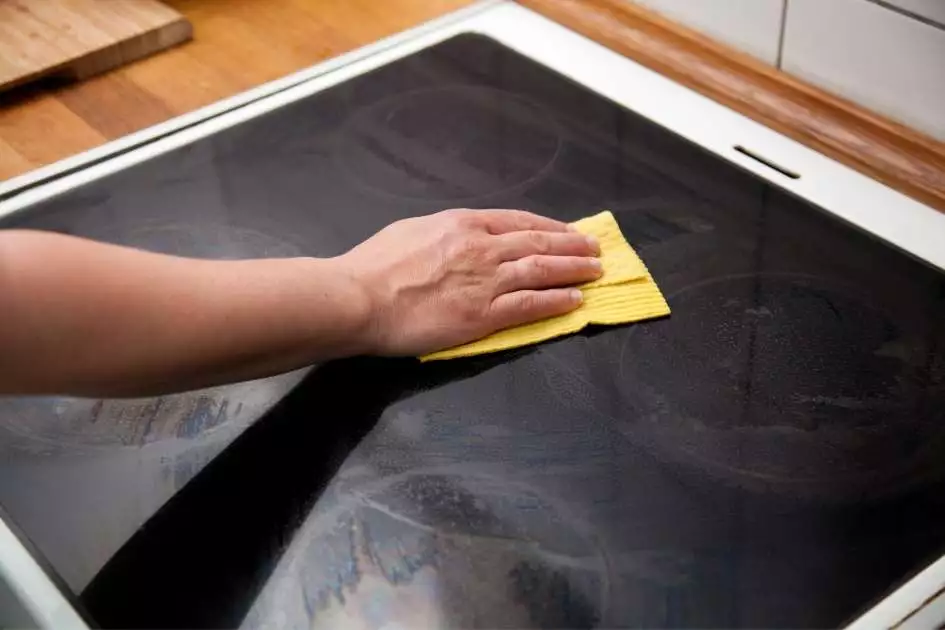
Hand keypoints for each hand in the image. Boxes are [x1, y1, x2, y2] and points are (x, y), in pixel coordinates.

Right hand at [336, 208, 600, 355]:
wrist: (360, 298)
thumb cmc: (374, 265)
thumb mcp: (412, 230)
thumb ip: (443, 233)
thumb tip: (457, 235)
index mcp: (462, 224)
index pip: (517, 221)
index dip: (547, 225)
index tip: (566, 230)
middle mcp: (481, 247)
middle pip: (537, 242)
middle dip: (570, 245)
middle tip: (594, 249)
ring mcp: (485, 281)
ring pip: (541, 270)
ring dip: (573, 270)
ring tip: (595, 272)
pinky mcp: (482, 314)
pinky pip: (529, 304)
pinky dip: (556, 300)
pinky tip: (574, 300)